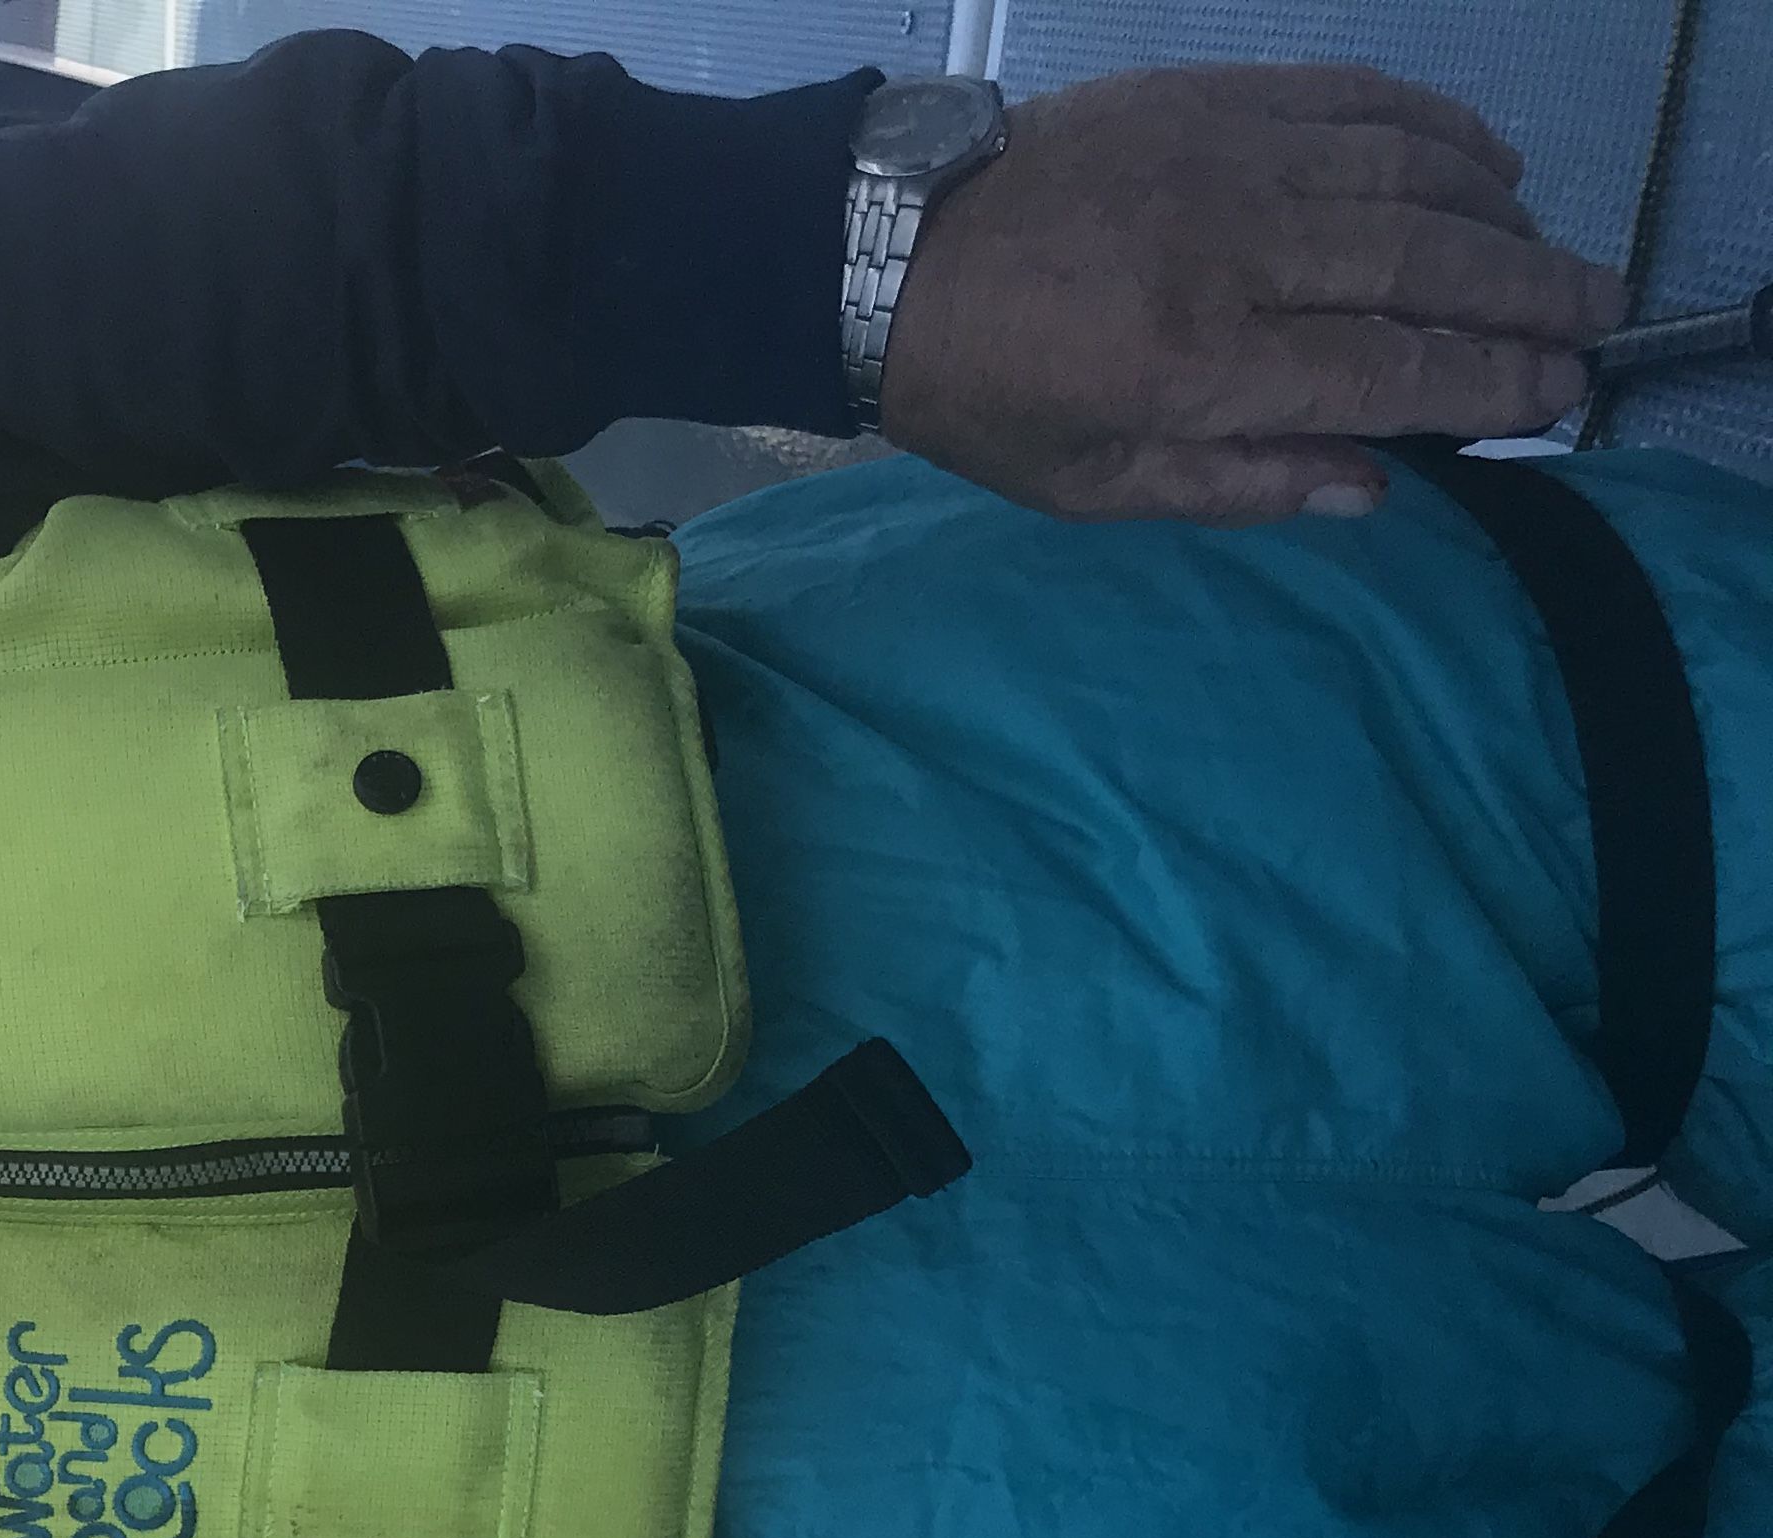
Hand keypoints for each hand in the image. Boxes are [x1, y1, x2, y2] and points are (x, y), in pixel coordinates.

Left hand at [884, 64, 1629, 522]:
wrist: (886, 255)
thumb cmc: (983, 390)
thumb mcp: (1089, 485)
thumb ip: (1238, 486)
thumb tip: (1373, 491)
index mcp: (1196, 366)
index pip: (1389, 373)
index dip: (1490, 383)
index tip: (1556, 393)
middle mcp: (1233, 254)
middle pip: (1428, 266)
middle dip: (1532, 295)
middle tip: (1598, 318)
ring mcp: (1230, 160)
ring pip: (1412, 174)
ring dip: (1502, 214)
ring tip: (1547, 255)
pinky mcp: (1215, 98)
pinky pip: (1359, 101)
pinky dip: (1438, 127)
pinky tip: (1486, 162)